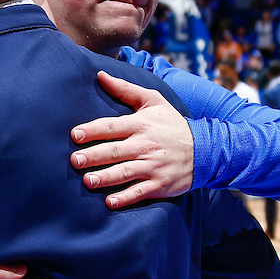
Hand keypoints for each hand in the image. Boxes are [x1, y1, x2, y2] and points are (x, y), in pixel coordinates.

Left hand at [70, 71, 194, 208]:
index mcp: (141, 124)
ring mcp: (153, 166)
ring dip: (105, 178)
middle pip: (116, 151)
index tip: (75, 135)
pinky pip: (140, 192)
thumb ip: (125, 89)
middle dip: (94, 156)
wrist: (204, 149)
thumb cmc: (171, 123)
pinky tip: (110, 203)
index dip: (93, 130)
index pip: (113, 126)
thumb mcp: (153, 101)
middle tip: (75, 160)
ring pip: (125, 172)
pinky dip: (125, 198)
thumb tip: (100, 75)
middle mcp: (145, 145)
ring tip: (87, 181)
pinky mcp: (159, 184)